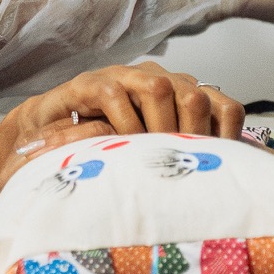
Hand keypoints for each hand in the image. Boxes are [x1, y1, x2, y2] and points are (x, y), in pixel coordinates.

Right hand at [0, 64, 244, 229]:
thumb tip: (223, 195)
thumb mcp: (152, 159)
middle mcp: (159, 81)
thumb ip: (182, 163)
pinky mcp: (92, 83)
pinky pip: (115, 95)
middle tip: (176, 167)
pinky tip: (120, 146)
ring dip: (156, 125)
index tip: (215, 169)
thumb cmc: (107, 150)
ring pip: (158, 87)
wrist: (48, 133)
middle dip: (189, 135)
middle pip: (194, 96)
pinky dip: (123, 123)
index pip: (223, 108)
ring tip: (147, 155)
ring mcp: (125, 79)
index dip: (225, 138)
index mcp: (183, 97)